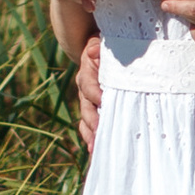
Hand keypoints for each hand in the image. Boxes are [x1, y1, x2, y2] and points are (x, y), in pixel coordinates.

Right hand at [74, 38, 102, 152]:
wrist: (109, 53)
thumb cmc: (110, 48)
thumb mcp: (104, 43)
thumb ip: (98, 47)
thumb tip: (93, 51)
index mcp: (87, 72)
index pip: (87, 85)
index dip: (94, 94)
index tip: (103, 102)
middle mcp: (85, 89)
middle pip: (85, 108)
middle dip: (91, 122)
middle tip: (98, 133)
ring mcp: (89, 102)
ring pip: (86, 121)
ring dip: (90, 135)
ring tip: (95, 148)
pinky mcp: (95, 111)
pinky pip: (90, 127)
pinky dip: (93, 138)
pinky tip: (97, 151)